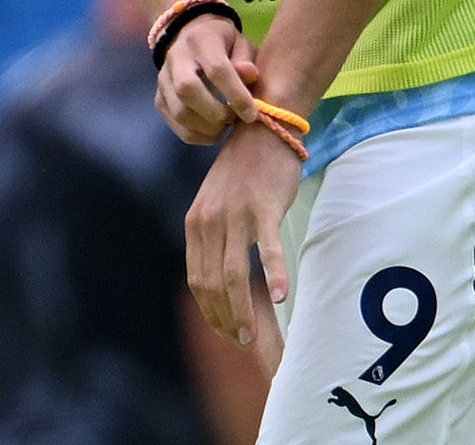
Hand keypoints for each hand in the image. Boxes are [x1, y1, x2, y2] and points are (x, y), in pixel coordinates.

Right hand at [157, 16, 263, 144]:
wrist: (191, 37)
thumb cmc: (224, 44)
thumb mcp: (241, 44)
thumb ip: (246, 61)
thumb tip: (249, 75)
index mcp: (202, 41)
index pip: (216, 69)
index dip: (235, 94)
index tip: (252, 114)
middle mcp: (176, 58)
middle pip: (187, 90)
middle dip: (216, 113)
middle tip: (235, 119)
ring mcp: (163, 79)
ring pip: (179, 112)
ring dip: (207, 128)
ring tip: (225, 126)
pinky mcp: (159, 98)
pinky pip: (175, 124)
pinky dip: (197, 135)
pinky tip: (213, 132)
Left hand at [184, 123, 302, 371]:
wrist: (263, 128)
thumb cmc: (246, 174)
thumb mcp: (219, 207)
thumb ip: (218, 241)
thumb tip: (225, 284)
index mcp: (196, 225)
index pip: (198, 281)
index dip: (212, 313)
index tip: (229, 335)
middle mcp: (209, 221)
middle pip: (213, 285)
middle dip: (228, 321)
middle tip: (245, 346)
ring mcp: (236, 214)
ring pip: (234, 274)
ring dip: (244, 311)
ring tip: (254, 339)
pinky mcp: (264, 207)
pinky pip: (266, 247)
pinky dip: (272, 273)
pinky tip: (278, 297)